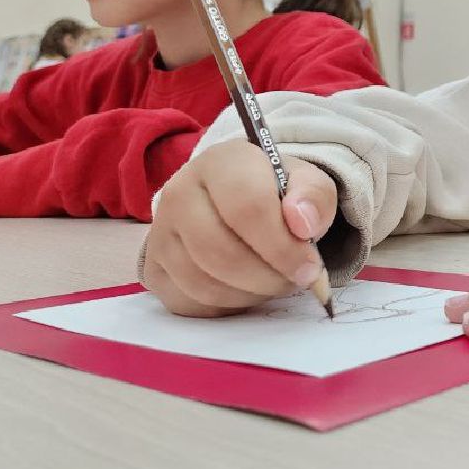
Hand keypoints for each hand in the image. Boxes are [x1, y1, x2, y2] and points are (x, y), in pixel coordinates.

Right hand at [142, 141, 336, 317]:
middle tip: (296, 279)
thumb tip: (303, 223)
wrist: (239, 203)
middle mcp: (179, 193)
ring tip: (275, 280)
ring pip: (204, 283)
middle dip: (269, 276)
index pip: (247, 207)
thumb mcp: (308, 184)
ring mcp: (160, 233)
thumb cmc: (276, 194)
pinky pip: (192, 302)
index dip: (283, 246)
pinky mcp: (154, 269)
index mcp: (220, 163)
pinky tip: (248, 287)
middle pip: (221, 252)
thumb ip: (315, 197)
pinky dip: (229, 305)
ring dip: (251, 293)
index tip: (310, 267)